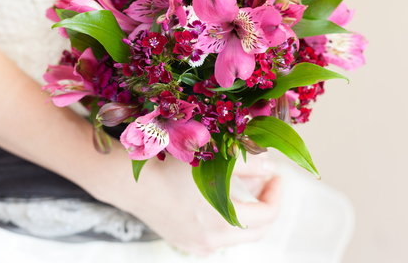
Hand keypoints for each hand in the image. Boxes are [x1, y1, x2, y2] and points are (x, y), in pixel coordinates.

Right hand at [101, 151, 281, 255]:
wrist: (132, 184)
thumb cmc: (170, 168)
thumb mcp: (212, 161)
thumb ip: (247, 165)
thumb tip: (270, 168)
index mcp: (223, 220)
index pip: (268, 214)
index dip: (276, 193)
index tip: (274, 175)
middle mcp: (213, 240)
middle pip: (257, 230)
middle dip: (265, 206)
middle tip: (264, 184)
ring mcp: (198, 246)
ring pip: (236, 236)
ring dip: (245, 215)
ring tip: (240, 191)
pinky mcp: (185, 244)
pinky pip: (217, 239)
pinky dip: (225, 223)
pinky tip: (216, 204)